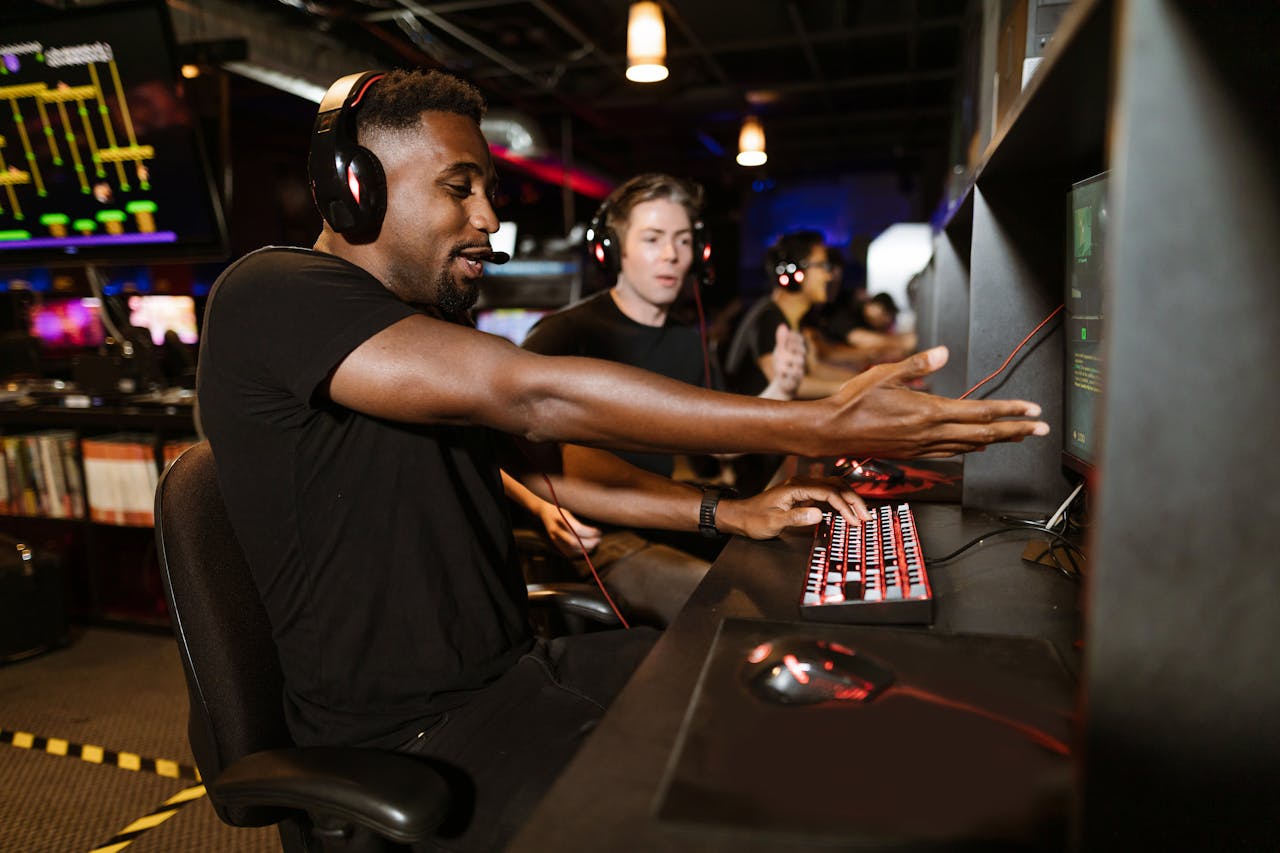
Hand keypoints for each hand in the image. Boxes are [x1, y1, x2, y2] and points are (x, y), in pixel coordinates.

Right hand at [538, 502, 601, 556]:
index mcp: (560, 517)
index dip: (590, 533)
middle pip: (574, 542)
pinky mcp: (555, 542)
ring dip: (586, 549)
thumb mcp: (570, 503)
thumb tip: (598, 515)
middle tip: (599, 539)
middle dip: (589, 543)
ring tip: (595, 543)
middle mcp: (556, 529)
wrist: (544, 508)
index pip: (578, 530)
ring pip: (571, 550)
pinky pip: (567, 553)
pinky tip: (586, 548)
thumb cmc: (561, 502)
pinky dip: (579, 553)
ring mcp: (554, 537)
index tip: (599, 531)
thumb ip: (580, 509)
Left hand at [716, 478, 867, 539]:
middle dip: (853, 500)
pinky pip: (827, 493)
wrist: (740, 516)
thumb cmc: (754, 519)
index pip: (828, 493)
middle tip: (866, 517)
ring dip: (849, 499)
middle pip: (835, 485)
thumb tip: (819, 514)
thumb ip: (796, 518)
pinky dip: (840, 500)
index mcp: (796, 487)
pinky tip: (847, 510)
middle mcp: (801, 483)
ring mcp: (802, 487)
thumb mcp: (774, 522)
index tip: (854, 520)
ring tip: (861, 514)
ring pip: (833, 487)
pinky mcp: (802, 494)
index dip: (844, 506)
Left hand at [761, 323, 806, 399]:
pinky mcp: (796, 380)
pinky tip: (785, 371)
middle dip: (792, 346)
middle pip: (801, 348)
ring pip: (799, 360)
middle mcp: (801, 359)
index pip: (800, 339)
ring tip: (781, 363)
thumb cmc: (782, 365)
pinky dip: (791, 372)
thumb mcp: (780, 352)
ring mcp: (800, 369)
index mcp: (797, 350)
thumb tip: (782, 325)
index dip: (794, 336)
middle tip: (782, 350)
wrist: (782, 384)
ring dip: (789, 359)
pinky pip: (796, 374)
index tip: (787, 336)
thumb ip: (782, 340)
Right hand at [822, 346, 1048, 457]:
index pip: (980, 412)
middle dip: (1016, 431)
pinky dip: (969, 449)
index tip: (1033, 410)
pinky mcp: (913, 453)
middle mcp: (930, 432)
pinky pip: (950, 453)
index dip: (1010, 411)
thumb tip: (945, 353)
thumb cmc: (854, 401)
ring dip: (996, 441)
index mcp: (928, 411)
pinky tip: (976, 447)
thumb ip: (918, 363)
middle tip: (1041, 429)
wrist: (831, 432)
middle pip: (983, 434)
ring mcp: (922, 446)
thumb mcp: (884, 374)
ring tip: (1016, 436)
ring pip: (969, 446)